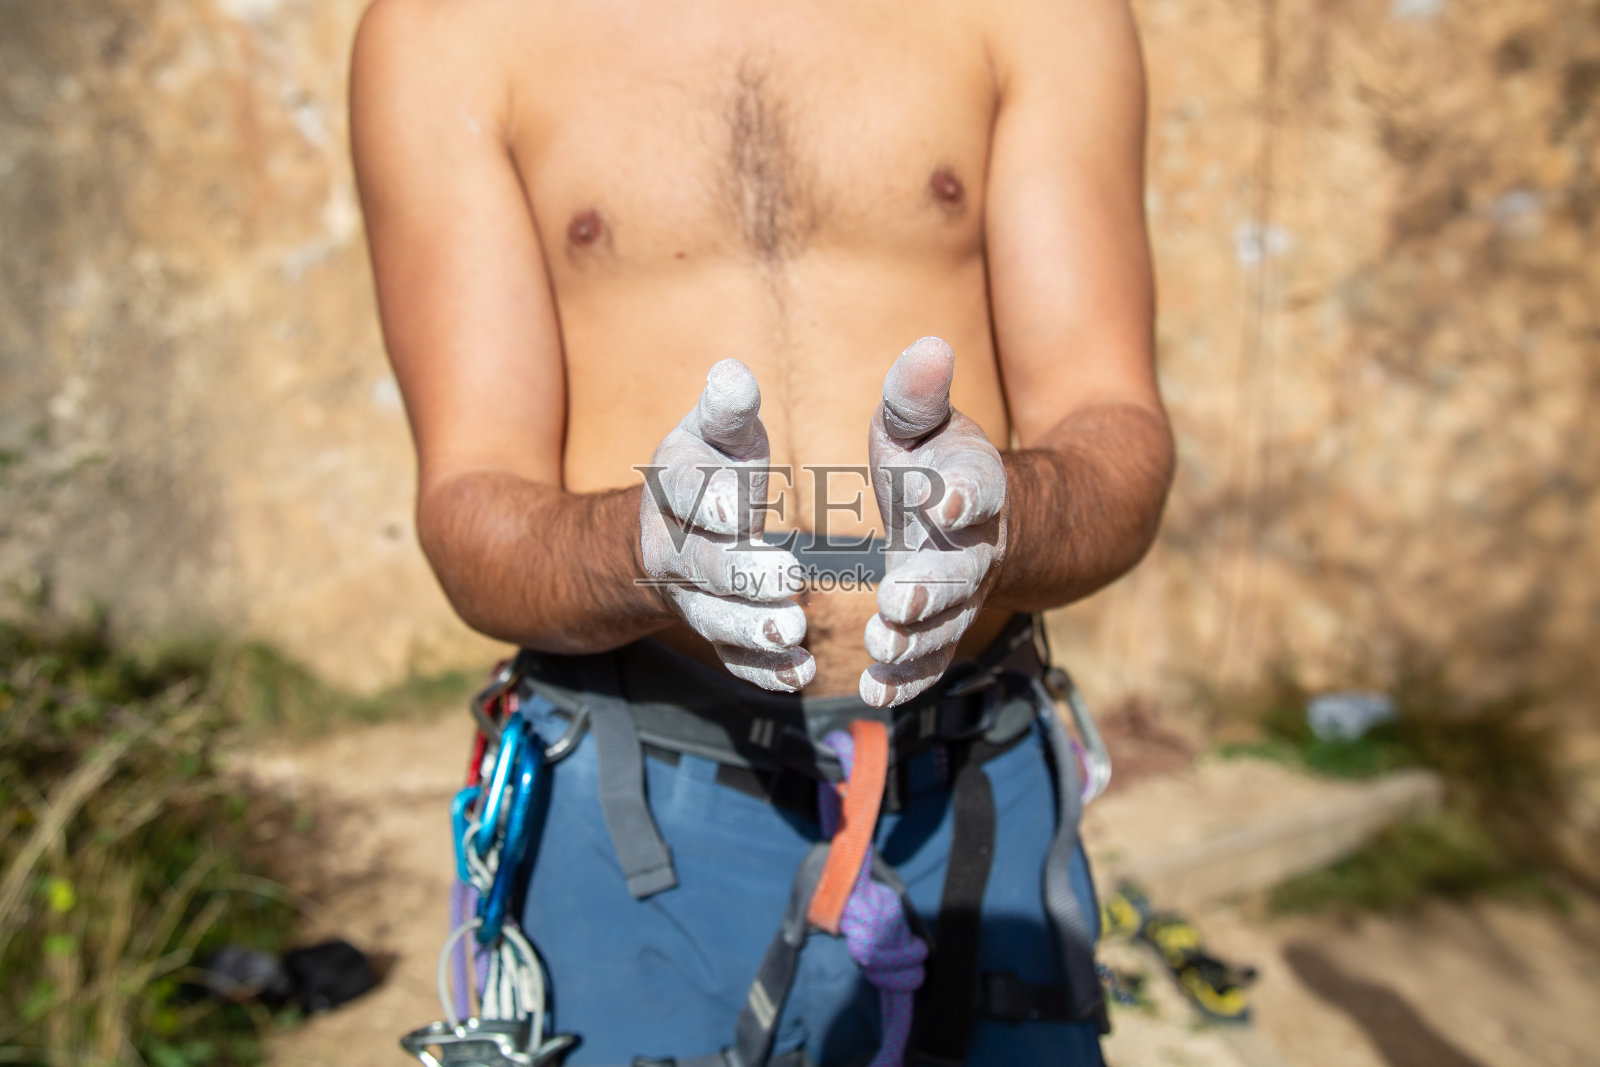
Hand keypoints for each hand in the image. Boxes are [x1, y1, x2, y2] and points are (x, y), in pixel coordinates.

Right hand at [639, 360, 815, 691]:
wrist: (667, 533)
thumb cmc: (711, 469)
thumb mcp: (715, 432)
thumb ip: (727, 410)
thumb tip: (733, 373)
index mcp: (673, 485)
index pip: (685, 494)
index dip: (712, 501)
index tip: (741, 509)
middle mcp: (672, 546)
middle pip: (701, 565)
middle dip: (742, 575)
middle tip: (788, 580)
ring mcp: (690, 595)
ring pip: (714, 618)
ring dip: (754, 630)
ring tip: (795, 631)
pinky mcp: (714, 629)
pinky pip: (732, 656)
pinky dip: (762, 669)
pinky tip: (797, 673)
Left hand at [860, 337, 1006, 707]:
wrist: (977, 521)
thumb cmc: (936, 462)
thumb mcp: (925, 423)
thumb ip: (918, 395)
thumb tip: (928, 345)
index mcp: (975, 488)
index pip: (981, 489)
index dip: (967, 493)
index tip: (949, 499)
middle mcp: (975, 549)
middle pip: (961, 573)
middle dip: (932, 587)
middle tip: (898, 601)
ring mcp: (961, 597)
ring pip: (946, 625)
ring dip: (916, 640)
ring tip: (883, 645)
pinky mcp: (939, 631)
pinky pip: (929, 661)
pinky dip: (906, 679)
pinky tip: (875, 694)